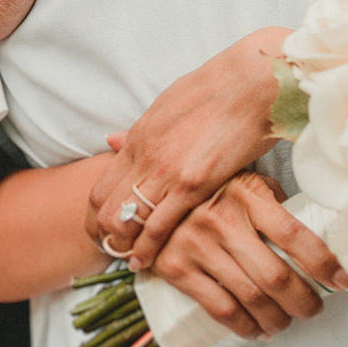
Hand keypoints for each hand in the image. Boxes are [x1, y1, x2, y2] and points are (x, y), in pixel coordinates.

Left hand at [87, 27, 288, 269]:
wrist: (251, 83)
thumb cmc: (218, 91)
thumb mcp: (167, 107)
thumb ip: (139, 132)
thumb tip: (111, 140)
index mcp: (138, 137)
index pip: (100, 186)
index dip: (96, 215)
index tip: (105, 232)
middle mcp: (144, 155)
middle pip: (105, 207)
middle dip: (105, 236)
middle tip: (114, 253)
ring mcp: (165, 171)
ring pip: (125, 220)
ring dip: (124, 246)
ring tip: (131, 263)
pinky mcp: (192, 183)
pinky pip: (158, 226)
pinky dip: (149, 249)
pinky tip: (150, 263)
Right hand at [151, 172, 347, 339]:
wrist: (149, 197)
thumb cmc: (211, 191)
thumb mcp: (244, 183)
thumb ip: (274, 204)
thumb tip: (318, 235)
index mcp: (246, 194)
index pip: (294, 235)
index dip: (323, 263)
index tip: (343, 282)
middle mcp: (221, 218)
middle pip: (275, 275)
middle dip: (303, 301)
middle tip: (314, 310)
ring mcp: (196, 244)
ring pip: (250, 297)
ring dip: (277, 319)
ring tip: (286, 323)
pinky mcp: (175, 268)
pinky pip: (219, 308)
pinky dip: (245, 327)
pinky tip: (257, 331)